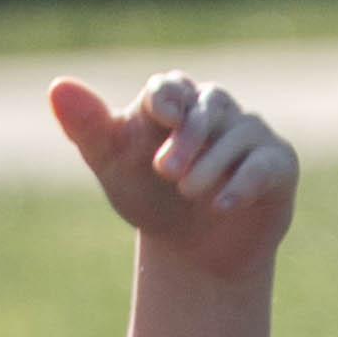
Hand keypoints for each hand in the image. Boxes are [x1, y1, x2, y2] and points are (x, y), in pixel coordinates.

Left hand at [44, 72, 297, 291]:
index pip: (171, 86)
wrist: (191, 251)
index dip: (167, 98)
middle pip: (208, 106)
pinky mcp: (279, 165)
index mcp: (175, 102)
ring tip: (189, 192)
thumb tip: (58, 85)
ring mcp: (252, 135)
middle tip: (165, 172)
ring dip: (211, 164)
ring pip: (239, 134)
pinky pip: (267, 164)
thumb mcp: (112, 166)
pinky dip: (243, 183)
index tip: (161, 117)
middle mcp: (217, 110)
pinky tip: (221, 204)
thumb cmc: (149, 197)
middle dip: (188, 138)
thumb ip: (88, 127)